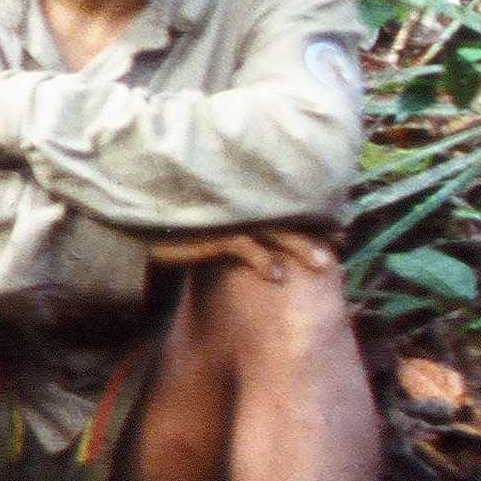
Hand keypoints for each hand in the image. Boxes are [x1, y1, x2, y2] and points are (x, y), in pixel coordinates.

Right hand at [146, 226, 337, 282]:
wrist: (138, 218)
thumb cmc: (173, 224)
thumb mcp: (208, 225)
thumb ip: (232, 228)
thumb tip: (259, 242)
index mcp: (242, 205)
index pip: (286, 210)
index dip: (314, 219)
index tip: (342, 232)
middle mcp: (239, 208)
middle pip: (287, 218)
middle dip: (316, 233)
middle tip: (343, 245)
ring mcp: (226, 218)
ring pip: (273, 231)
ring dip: (300, 247)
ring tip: (323, 264)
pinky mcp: (209, 232)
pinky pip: (242, 246)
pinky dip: (262, 259)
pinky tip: (277, 276)